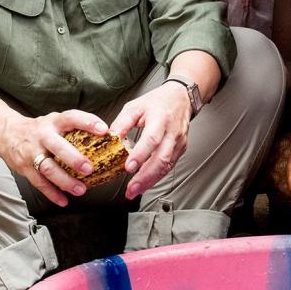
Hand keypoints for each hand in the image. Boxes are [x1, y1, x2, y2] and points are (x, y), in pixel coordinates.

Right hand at [0, 110, 106, 206]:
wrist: (7, 133)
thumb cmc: (39, 129)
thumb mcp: (54, 121)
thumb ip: (74, 129)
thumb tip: (106, 138)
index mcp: (53, 122)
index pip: (71, 118)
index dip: (87, 122)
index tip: (103, 130)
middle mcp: (42, 136)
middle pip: (57, 147)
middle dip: (74, 159)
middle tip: (89, 169)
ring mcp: (32, 153)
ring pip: (48, 168)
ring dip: (65, 181)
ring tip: (81, 190)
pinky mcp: (25, 168)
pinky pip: (39, 183)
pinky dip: (52, 193)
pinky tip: (64, 201)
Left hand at [110, 81, 191, 200]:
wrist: (181, 98)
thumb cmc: (157, 102)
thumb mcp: (135, 106)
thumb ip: (122, 123)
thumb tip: (109, 138)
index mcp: (160, 119)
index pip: (151, 139)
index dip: (140, 155)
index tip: (128, 167)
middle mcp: (172, 133)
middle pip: (161, 159)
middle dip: (145, 177)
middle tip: (131, 189)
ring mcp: (178, 143)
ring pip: (166, 166)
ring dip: (150, 181)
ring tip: (135, 191)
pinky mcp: (180, 150)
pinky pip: (169, 166)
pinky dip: (156, 177)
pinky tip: (145, 184)